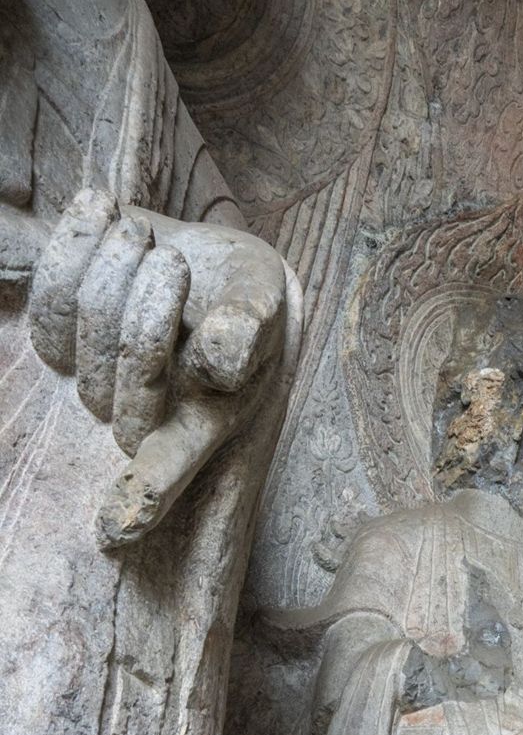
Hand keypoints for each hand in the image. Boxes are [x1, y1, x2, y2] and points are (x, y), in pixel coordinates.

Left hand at [28, 186, 287, 548]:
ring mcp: (92, 371)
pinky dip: (70, 245)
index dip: (148, 493)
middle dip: (144, 311)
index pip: (168, 465)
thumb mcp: (264, 303)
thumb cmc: (244, 293)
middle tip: (174, 261)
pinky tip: (102, 205)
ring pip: (72, 334)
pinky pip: (46, 294)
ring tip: (145, 233)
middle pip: (119, 375)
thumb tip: (220, 360)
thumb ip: (249, 329)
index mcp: (197, 421)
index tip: (117, 528)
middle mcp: (138, 410)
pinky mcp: (60, 323)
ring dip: (106, 273)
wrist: (206, 259)